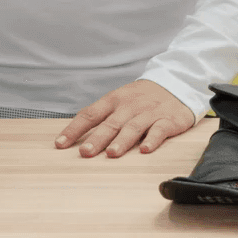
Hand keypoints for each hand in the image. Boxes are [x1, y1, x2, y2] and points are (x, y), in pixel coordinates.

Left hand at [55, 79, 195, 157]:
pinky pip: (160, 130)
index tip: (60, 143)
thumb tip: (74, 136)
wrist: (177, 83)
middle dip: (97, 138)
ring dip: (122, 141)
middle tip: (85, 152)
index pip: (90, 114)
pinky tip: (145, 149)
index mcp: (113, 100)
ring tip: (112, 153)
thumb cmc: (142, 98)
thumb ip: (101, 117)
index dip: (74, 128)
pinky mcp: (168, 119)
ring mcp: (149, 112)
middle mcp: (129, 106)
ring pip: (133, 127)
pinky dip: (152, 139)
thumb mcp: (119, 100)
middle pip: (111, 123)